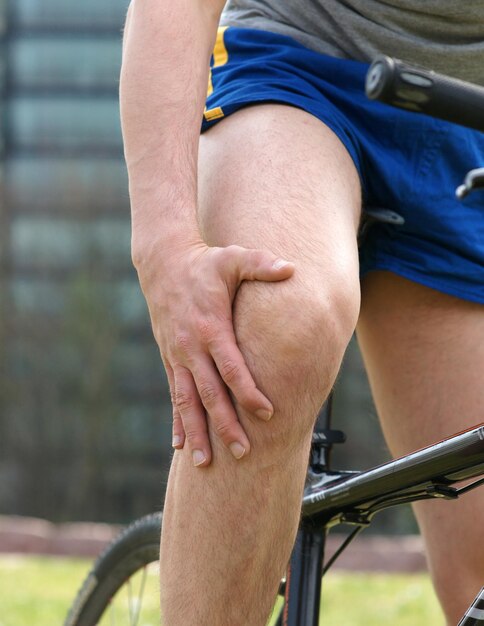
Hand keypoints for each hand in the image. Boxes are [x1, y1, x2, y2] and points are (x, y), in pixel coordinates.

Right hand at [135, 239, 293, 466]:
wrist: (163, 263)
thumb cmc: (205, 262)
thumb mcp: (234, 258)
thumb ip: (261, 264)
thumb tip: (291, 268)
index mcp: (210, 327)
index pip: (231, 366)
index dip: (249, 391)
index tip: (267, 414)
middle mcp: (191, 346)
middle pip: (209, 393)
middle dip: (225, 424)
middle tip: (242, 453)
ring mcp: (177, 355)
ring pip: (186, 401)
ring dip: (196, 432)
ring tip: (203, 463)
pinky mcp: (170, 358)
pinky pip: (174, 394)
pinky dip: (178, 420)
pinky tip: (179, 444)